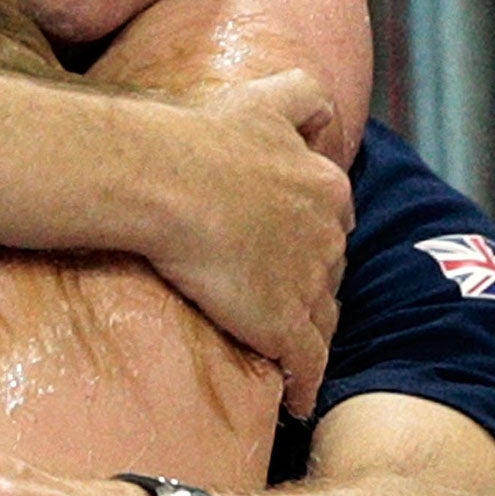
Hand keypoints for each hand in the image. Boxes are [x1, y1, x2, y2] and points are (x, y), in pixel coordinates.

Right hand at [147, 69, 352, 419]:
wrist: (164, 180)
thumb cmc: (198, 139)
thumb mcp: (266, 95)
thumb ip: (302, 98)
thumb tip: (326, 113)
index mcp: (323, 182)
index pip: (331, 217)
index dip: (310, 234)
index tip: (286, 246)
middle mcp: (327, 233)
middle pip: (330, 267)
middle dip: (311, 282)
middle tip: (279, 298)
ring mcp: (308, 282)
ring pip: (323, 316)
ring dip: (309, 333)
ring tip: (288, 352)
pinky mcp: (283, 323)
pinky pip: (306, 363)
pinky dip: (304, 383)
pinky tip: (297, 400)